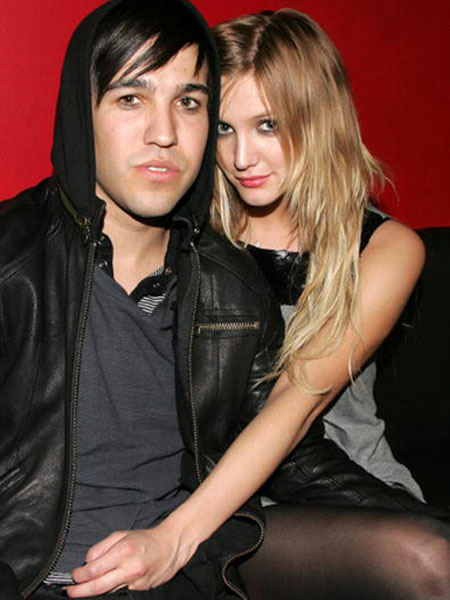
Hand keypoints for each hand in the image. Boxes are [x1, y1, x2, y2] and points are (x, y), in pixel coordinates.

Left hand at [66, 522, 198, 597]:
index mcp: (124, 552)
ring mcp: (135, 582)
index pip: (95, 569)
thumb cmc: (145, 539)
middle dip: (81, 591)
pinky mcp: (140, 589)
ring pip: (108, 591)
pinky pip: (120, 590)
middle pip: (99, 586)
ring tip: (83, 590)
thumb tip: (87, 562)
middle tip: (70, 592)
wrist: (170, 547)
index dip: (80, 576)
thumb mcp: (121, 535)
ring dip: (94, 591)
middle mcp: (130, 568)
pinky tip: (107, 583)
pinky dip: (111, 588)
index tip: (74, 576)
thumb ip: (101, 548)